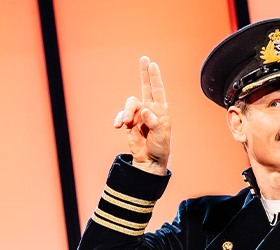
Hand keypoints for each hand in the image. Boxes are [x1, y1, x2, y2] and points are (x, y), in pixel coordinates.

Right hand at [114, 56, 170, 174]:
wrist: (149, 160)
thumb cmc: (160, 148)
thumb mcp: (160, 137)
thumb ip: (153, 123)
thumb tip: (145, 111)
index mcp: (161, 111)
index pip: (158, 90)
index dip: (155, 77)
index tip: (152, 64)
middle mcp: (150, 109)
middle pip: (146, 87)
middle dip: (144, 73)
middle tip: (143, 59)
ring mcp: (138, 115)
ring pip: (130, 103)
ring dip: (126, 111)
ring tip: (127, 123)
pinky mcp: (129, 122)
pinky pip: (122, 115)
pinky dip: (119, 118)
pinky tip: (119, 126)